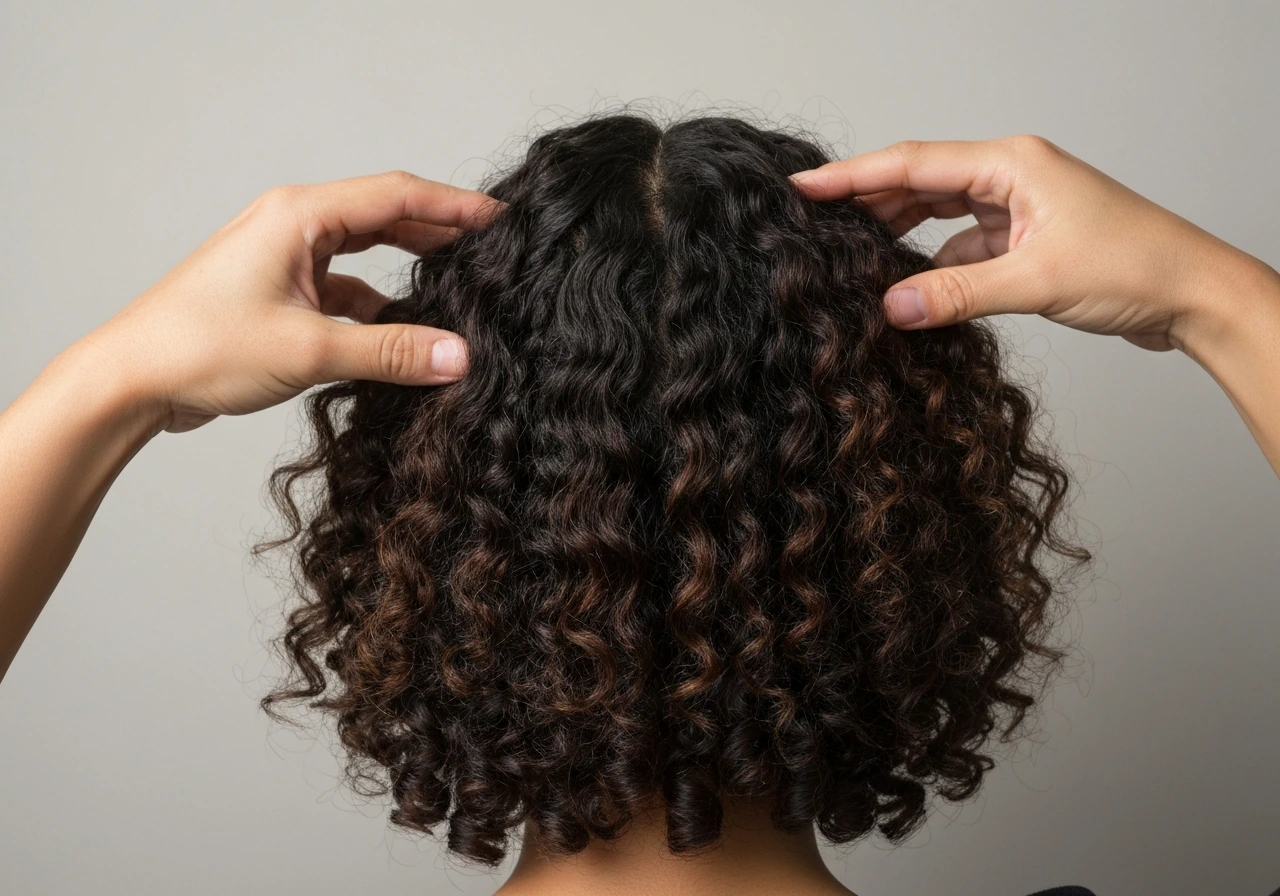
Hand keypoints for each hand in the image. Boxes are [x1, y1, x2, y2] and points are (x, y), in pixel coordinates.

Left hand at [82, 170, 501, 432]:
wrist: (131, 380)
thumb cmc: (200, 347)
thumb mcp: (309, 350)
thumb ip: (391, 351)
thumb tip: (458, 356)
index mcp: (299, 216)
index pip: (396, 196)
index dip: (455, 206)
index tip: (502, 218)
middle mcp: (292, 226)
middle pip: (385, 217)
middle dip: (439, 233)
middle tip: (492, 250)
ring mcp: (283, 258)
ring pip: (364, 254)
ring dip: (408, 269)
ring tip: (459, 286)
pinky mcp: (278, 292)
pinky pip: (343, 288)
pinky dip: (376, 306)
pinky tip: (404, 329)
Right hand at [790, 135, 1256, 353]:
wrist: (1194, 295)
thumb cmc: (1135, 268)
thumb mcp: (1035, 283)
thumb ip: (956, 294)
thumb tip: (890, 307)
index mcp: (1012, 164)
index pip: (914, 164)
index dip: (853, 176)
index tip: (804, 186)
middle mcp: (1012, 176)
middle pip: (921, 182)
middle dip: (868, 203)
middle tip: (815, 225)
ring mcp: (1021, 206)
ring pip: (941, 213)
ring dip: (901, 234)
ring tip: (853, 255)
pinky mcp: (1028, 238)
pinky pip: (965, 243)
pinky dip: (936, 263)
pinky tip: (913, 286)